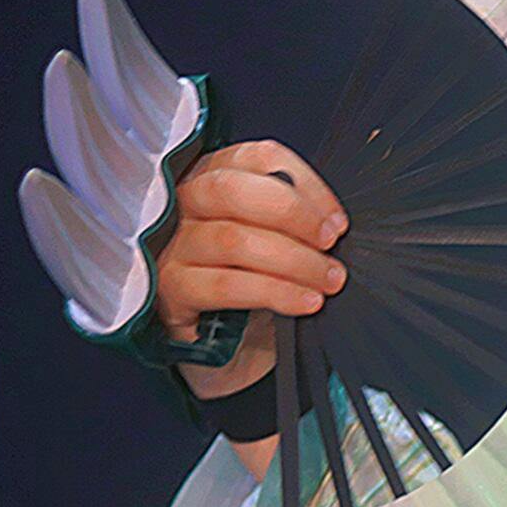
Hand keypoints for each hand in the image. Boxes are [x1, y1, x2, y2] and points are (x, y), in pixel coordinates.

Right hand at [157, 139, 347, 399]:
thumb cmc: (258, 281)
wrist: (230, 348)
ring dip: (292, 260)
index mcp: (215, 177)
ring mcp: (170, 246)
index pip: (257, 158)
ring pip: (232, 240)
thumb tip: (331, 219)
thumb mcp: (278, 241)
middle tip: (331, 243)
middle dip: (292, 214)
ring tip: (328, 280)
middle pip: (231, 190)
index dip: (304, 183)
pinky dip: (273, 292)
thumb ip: (294, 219)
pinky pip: (224, 285)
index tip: (337, 219)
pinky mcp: (169, 290)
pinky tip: (304, 302)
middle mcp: (183, 204)